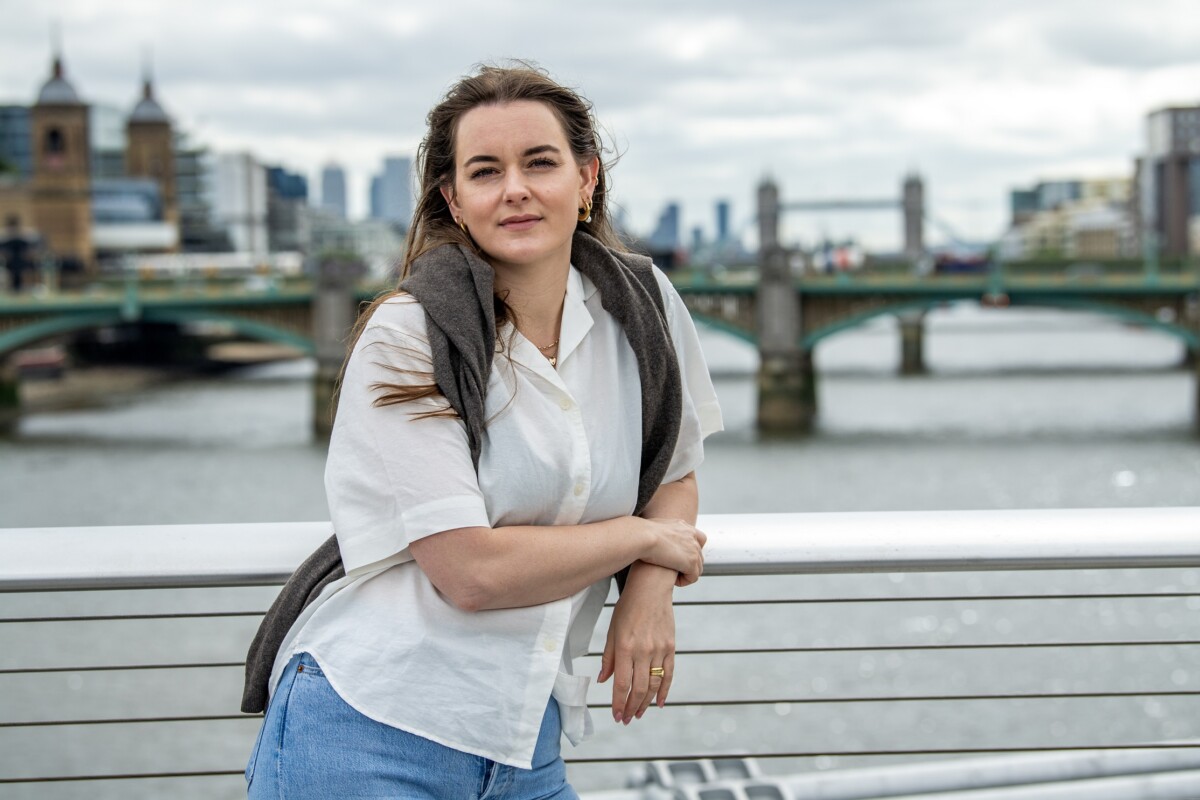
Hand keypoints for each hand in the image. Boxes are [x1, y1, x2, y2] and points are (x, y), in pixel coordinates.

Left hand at [597, 561, 676, 723]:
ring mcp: (659, 650)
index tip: (616, 715)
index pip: (621, 683)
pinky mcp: (671, 647)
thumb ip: (608, 657)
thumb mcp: (612, 630)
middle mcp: (643, 651)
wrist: (651, 588)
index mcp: (625, 647)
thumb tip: (603, 680)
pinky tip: (659, 703)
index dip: (618, 702)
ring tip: (638, 714)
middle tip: (626, 719)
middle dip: (631, 707)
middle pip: (639, 688)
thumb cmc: (628, 607)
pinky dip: (665, 691)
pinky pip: (669, 674)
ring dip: (646, 703)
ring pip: (654, 685)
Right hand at [642, 518, 705, 586]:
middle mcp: (691, 536)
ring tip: (672, 577)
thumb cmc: (641, 533)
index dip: (693, 550)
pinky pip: (693, 577)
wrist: (643, 537)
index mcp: (683, 526)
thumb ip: (661, 532)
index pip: (699, 538)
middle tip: (674, 570)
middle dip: (688, 565)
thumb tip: (653, 536)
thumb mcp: (654, 527)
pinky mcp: (691, 562)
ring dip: (686, 574)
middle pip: (699, 555)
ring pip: (698, 568)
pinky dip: (684, 581)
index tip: (681, 556)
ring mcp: (693, 549)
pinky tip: (673, 581)